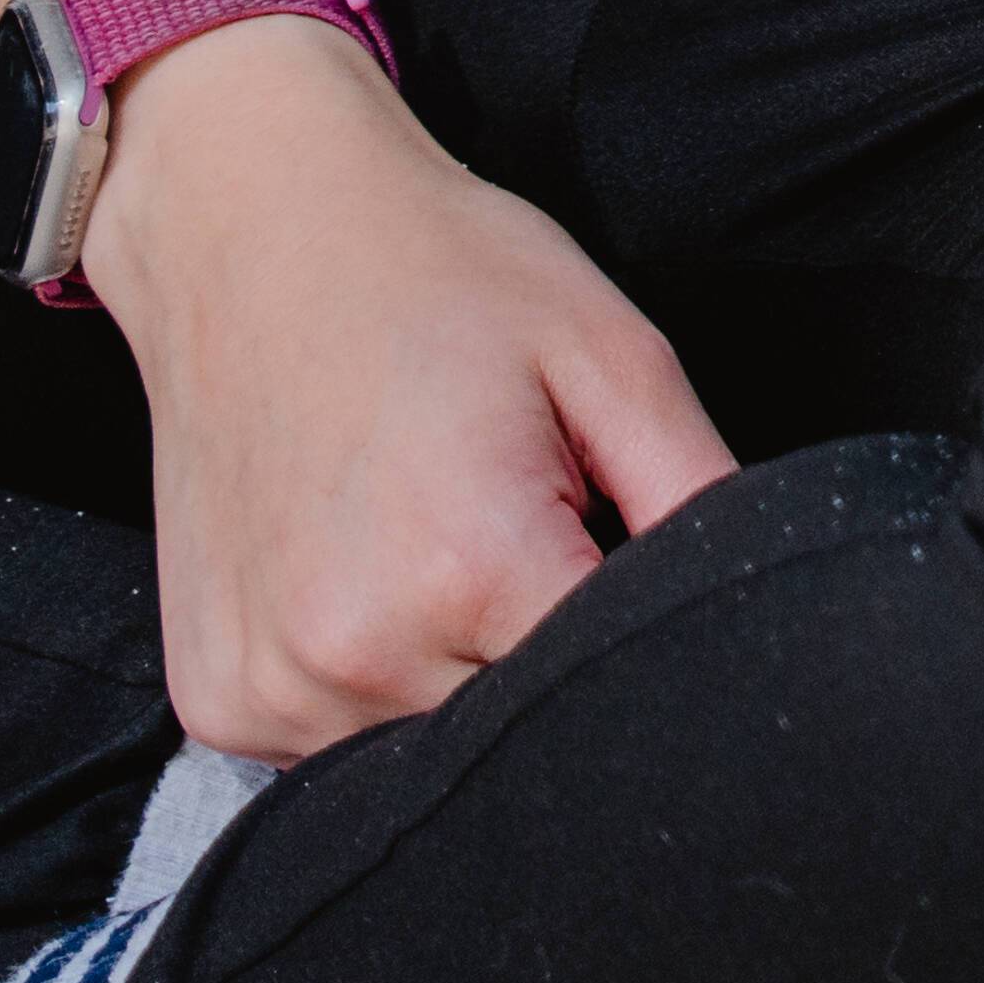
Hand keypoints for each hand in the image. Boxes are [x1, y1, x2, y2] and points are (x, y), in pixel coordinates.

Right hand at [82, 19, 736, 758]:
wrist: (252, 232)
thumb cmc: (442, 275)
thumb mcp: (614, 356)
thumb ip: (701, 495)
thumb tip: (766, 602)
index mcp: (469, 572)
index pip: (615, 690)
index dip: (647, 636)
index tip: (623, 555)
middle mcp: (354, 655)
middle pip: (520, 731)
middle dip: (552, 654)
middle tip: (536, 529)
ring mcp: (269, 689)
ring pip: (428, 750)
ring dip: (462, 674)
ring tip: (444, 543)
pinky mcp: (217, 700)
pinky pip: (331, 745)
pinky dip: (374, 685)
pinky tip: (375, 577)